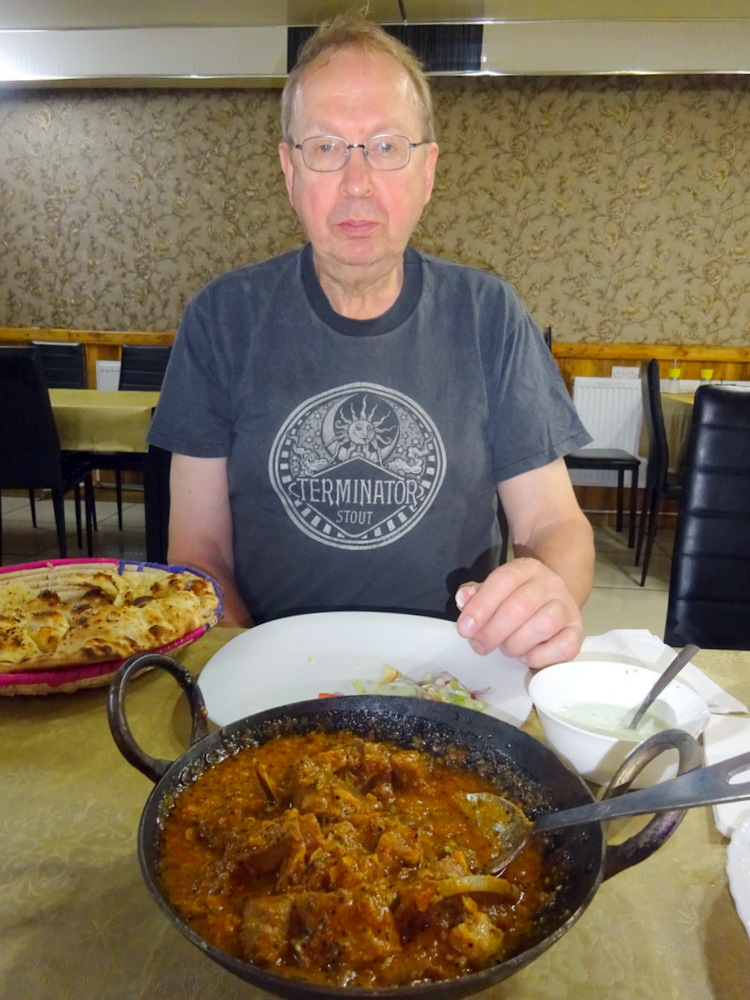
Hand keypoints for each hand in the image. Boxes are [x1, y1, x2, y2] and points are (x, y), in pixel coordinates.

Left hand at [455, 557, 584, 668]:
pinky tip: (526, 655)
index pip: (503, 581)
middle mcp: (551, 583)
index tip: (464, 629)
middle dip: (493, 632)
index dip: (481, 606)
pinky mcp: (578, 632)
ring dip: (515, 644)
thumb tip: (464, 599)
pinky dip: (539, 657)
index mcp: (527, 568)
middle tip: (480, 646)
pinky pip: (562, 648)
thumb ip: (476, 595)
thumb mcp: (494, 590)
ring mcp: (568, 607)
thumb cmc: (516, 598)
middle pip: (520, 606)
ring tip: (506, 648)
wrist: (553, 600)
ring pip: (542, 626)